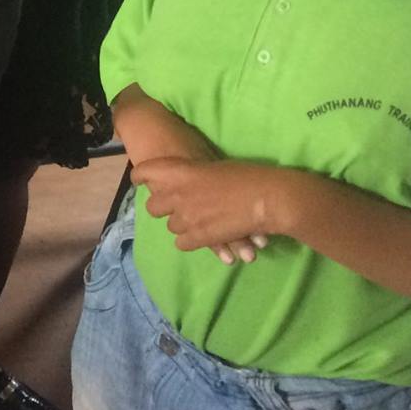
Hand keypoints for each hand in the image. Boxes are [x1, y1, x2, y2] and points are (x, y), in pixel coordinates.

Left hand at [135, 157, 287, 263]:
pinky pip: (182, 243)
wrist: (270, 198)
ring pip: (170, 226)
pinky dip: (191, 240)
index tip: (139, 180)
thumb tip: (190, 180)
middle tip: (174, 207)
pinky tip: (203, 235)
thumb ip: (195, 174)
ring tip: (199, 221)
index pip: (144, 172)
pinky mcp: (198, 238)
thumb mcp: (215, 167)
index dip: (140, 177)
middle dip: (161, 208)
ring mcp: (186, 218)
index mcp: (181, 172)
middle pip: (153, 206)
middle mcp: (177, 195)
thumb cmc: (249, 176)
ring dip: (181, 224)